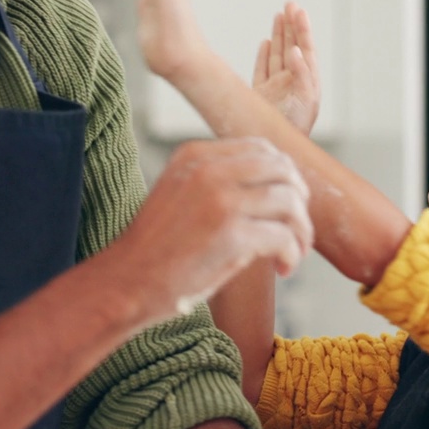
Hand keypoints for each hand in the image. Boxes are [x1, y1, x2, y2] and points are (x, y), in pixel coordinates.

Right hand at [113, 138, 312, 323]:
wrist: (127, 281)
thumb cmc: (157, 247)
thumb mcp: (180, 192)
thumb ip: (215, 180)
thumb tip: (272, 185)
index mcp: (195, 155)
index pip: (261, 148)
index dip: (285, 174)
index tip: (288, 202)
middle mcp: (209, 170)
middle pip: (282, 169)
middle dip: (300, 200)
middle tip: (297, 229)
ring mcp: (221, 200)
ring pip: (289, 200)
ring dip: (301, 230)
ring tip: (291, 253)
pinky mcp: (231, 235)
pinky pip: (284, 236)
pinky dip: (292, 253)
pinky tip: (282, 267)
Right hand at [252, 2, 319, 134]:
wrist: (274, 147)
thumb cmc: (293, 128)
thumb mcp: (304, 99)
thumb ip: (301, 73)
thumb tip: (294, 50)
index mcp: (307, 82)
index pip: (305, 49)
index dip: (302, 29)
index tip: (297, 11)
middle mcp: (292, 82)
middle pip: (293, 47)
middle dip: (291, 26)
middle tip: (289, 4)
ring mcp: (276, 88)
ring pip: (278, 55)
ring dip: (279, 36)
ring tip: (279, 16)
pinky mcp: (261, 95)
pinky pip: (263, 70)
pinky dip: (264, 55)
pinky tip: (266, 43)